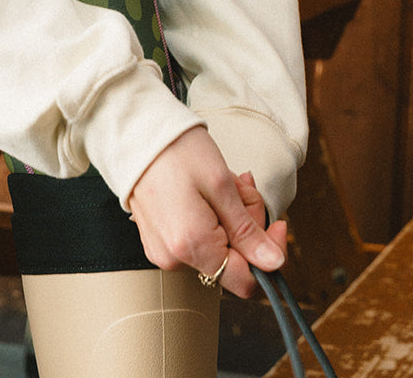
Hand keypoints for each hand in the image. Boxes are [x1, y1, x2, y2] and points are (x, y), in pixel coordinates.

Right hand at [127, 126, 286, 298]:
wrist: (135, 131)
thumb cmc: (177, 150)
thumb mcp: (222, 184)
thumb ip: (248, 230)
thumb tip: (274, 264)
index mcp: (192, 247)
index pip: (247, 281)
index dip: (269, 256)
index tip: (277, 223)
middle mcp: (175, 259)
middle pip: (233, 260)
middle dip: (247, 225)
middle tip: (243, 187)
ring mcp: (164, 251)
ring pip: (217, 248)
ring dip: (230, 218)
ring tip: (222, 182)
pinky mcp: (159, 240)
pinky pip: (198, 240)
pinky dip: (211, 218)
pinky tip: (206, 191)